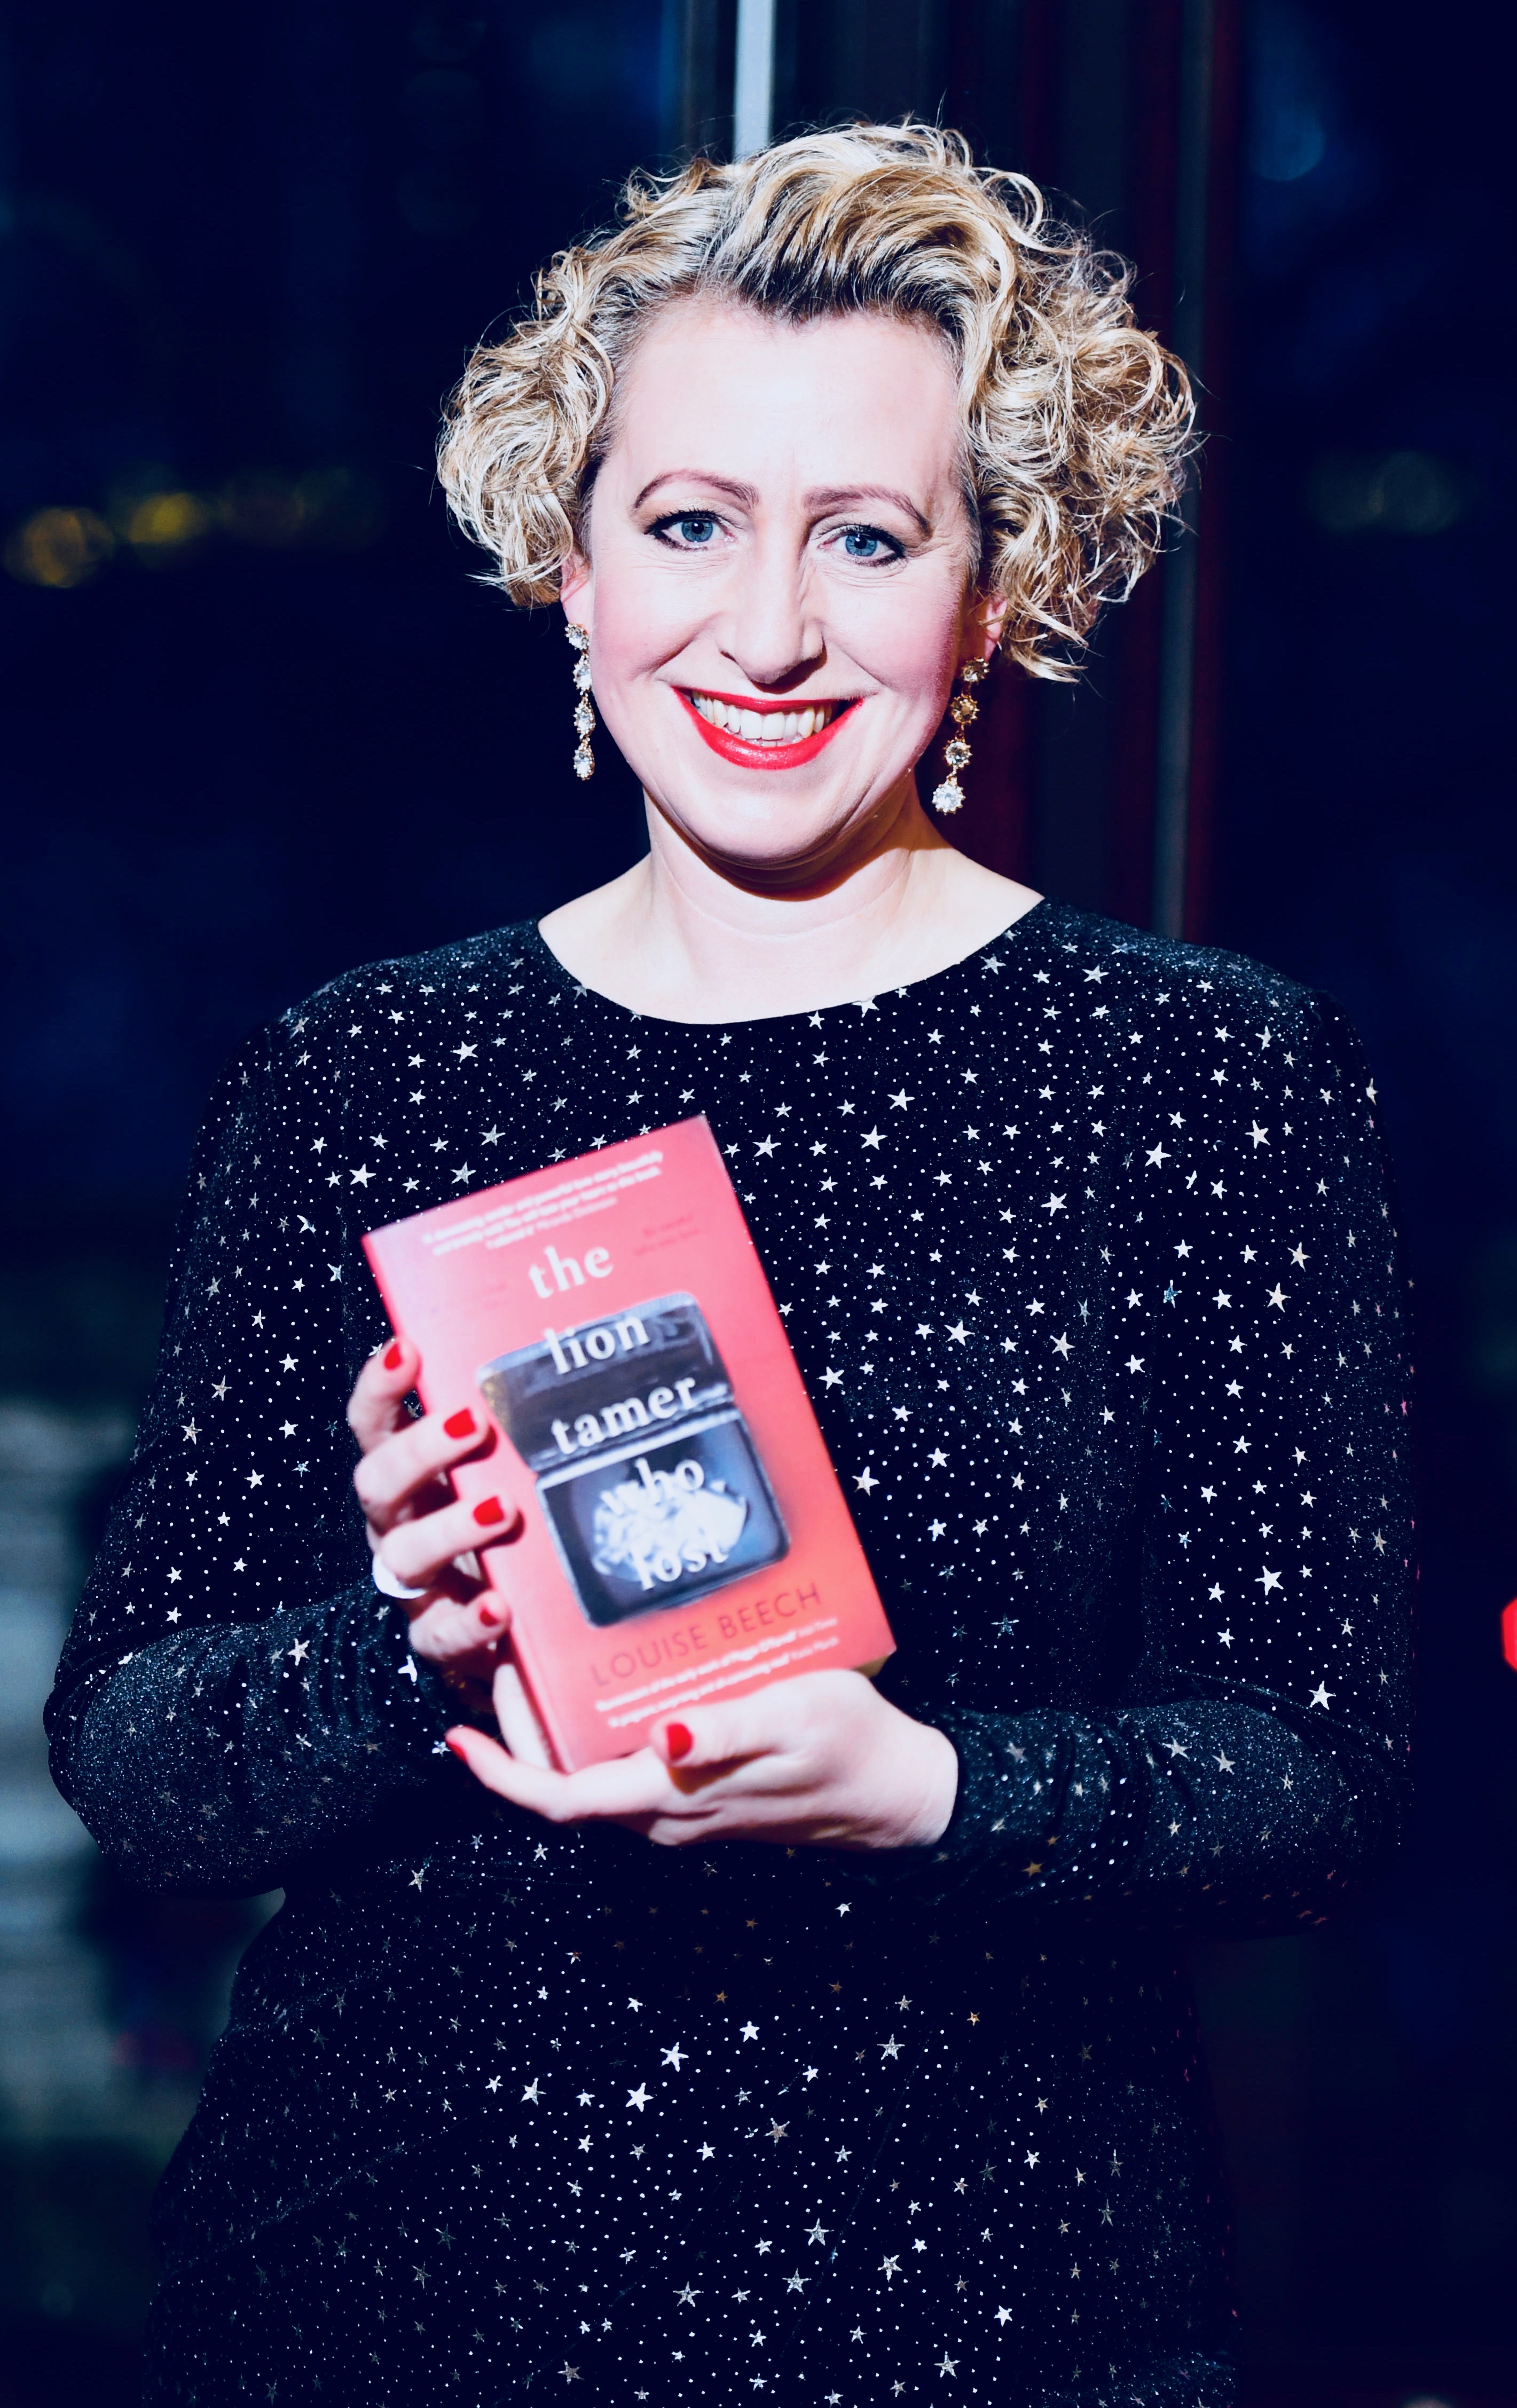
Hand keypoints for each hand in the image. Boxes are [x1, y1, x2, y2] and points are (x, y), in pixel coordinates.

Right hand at [347, 1335, 522, 1711]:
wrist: (515, 1635)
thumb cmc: (516, 1534)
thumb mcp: (514, 1478)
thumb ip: (527, 1432)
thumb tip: (587, 1354)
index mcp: (411, 1478)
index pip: (375, 1425)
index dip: (379, 1387)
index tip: (407, 1348)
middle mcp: (400, 1524)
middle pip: (379, 1482)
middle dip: (421, 1450)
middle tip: (474, 1425)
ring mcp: (416, 1585)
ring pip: (403, 1554)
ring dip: (449, 1527)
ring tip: (501, 1509)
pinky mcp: (438, 1639)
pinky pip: (441, 1634)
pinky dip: (469, 1620)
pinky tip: (500, 1606)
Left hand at [444, 1669, 959, 1851]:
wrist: (896, 1791)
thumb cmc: (848, 1746)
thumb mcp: (792, 1721)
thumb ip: (724, 1731)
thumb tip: (662, 1737)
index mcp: (671, 1798)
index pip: (561, 1800)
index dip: (502, 1772)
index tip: (459, 1733)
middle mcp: (662, 1815)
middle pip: (561, 1785)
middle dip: (517, 1731)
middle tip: (502, 1654)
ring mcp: (677, 1810)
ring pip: (587, 1778)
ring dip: (551, 1730)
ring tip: (534, 1658)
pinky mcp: (696, 1794)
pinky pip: (620, 1771)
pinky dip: (591, 1732)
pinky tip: (600, 1683)